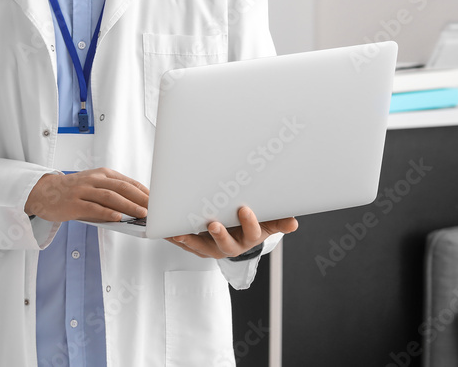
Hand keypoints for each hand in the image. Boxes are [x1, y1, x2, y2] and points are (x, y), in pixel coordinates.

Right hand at [24, 168, 148, 222]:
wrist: (45, 192)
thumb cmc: (73, 190)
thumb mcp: (94, 184)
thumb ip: (112, 191)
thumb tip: (136, 205)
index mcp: (101, 174)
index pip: (127, 181)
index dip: (143, 191)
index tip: (156, 200)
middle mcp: (93, 180)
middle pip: (121, 187)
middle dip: (140, 197)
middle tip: (154, 207)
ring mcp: (83, 191)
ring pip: (109, 197)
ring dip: (128, 205)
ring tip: (141, 213)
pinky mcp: (74, 204)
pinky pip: (93, 208)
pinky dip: (107, 213)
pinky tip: (118, 217)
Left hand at [165, 206, 297, 258]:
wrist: (236, 237)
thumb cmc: (250, 226)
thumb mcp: (267, 224)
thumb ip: (278, 222)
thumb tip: (293, 223)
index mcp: (249, 238)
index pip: (253, 233)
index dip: (250, 223)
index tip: (246, 209)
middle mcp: (229, 247)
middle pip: (224, 244)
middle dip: (219, 234)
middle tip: (213, 224)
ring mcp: (211, 247)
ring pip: (199, 246)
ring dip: (189, 240)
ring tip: (180, 233)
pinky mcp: (196, 245)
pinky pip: (184, 242)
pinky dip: (173, 236)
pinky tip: (164, 229)